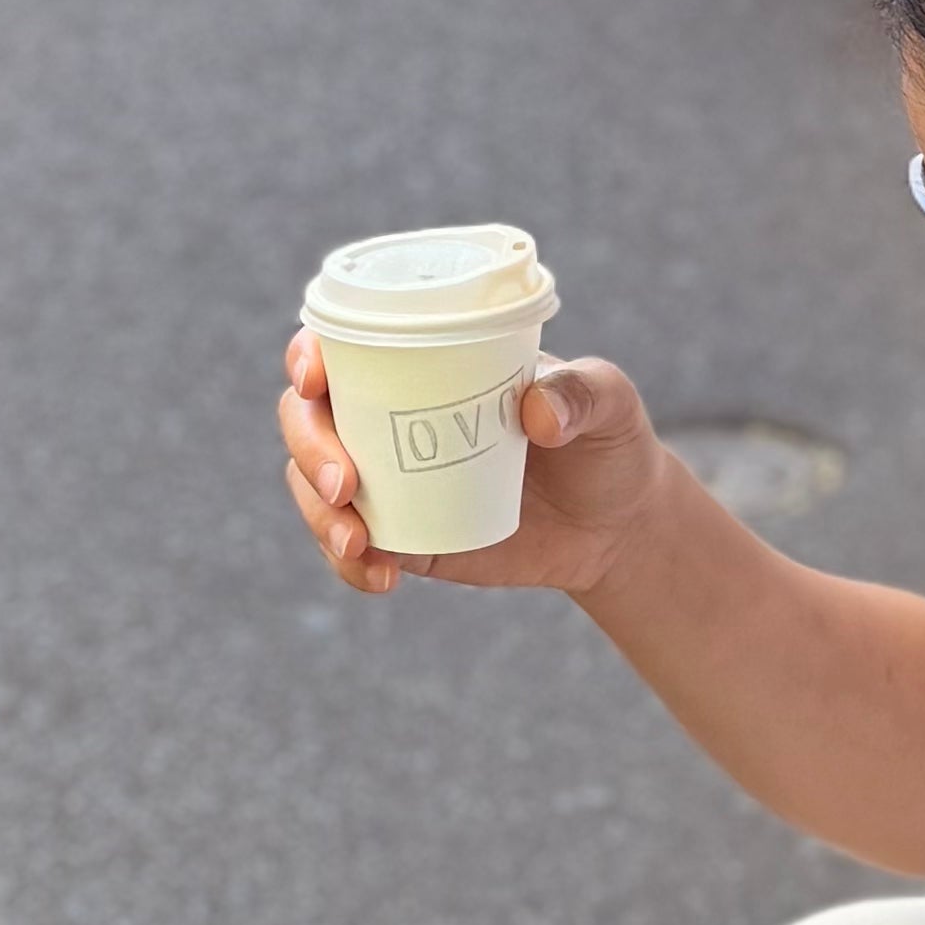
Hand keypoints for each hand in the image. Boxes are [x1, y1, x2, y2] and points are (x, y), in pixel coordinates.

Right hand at [278, 334, 669, 601]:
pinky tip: (381, 578)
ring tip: (362, 544)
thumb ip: (582, 394)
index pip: (343, 346)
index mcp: (425, 365)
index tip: (316, 379)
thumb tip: (535, 413)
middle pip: (308, 419)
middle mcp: (390, 417)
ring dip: (317, 516)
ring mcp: (390, 481)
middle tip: (345, 484)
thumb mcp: (609, 403)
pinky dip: (349, 565)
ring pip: (314, 488)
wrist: (618, 526)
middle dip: (307, 448)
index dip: (309, 356)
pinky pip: (351, 551)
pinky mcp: (403, 538)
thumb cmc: (608, 442)